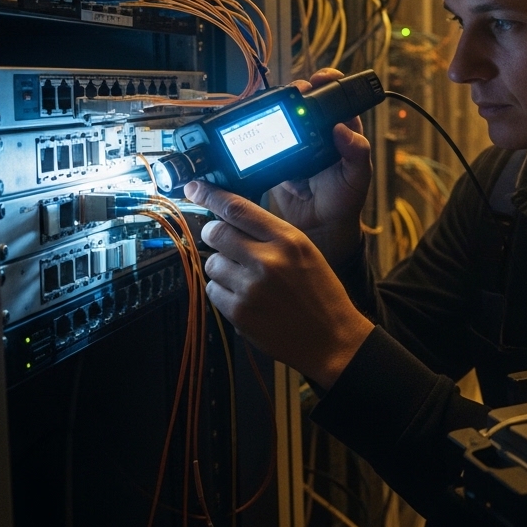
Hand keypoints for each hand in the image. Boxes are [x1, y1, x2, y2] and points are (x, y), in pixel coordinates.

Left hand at [186, 180, 374, 388]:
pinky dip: (223, 291)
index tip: (194, 188)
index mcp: (288, 239)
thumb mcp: (305, 251)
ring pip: (211, 262)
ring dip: (221, 267)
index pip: (238, 207)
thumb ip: (270, 233)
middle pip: (215, 232)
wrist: (332, 338)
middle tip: (224, 243)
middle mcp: (268, 259)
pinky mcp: (239, 312)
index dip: (210, 195)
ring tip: (245, 278)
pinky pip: (212, 290)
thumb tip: (229, 218)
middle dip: (214, 235)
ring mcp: (250, 287)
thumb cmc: (320, 293)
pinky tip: (245, 297)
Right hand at [269, 68, 372, 265]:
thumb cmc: (346, 199)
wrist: (322, 226)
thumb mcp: (358, 175)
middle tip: (295, 93)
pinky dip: (264, 141)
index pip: (335, 97)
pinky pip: (267, 143)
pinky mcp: (277, 159)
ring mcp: (295, 144)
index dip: (328, 82)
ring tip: (275, 114)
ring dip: (277, 113)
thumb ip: (357, 152)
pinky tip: (265, 141)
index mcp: (342, 130)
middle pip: (303, 102)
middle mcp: (318, 132)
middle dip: (297, 92)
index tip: (322, 78)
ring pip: (282, 118)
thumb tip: (343, 129)